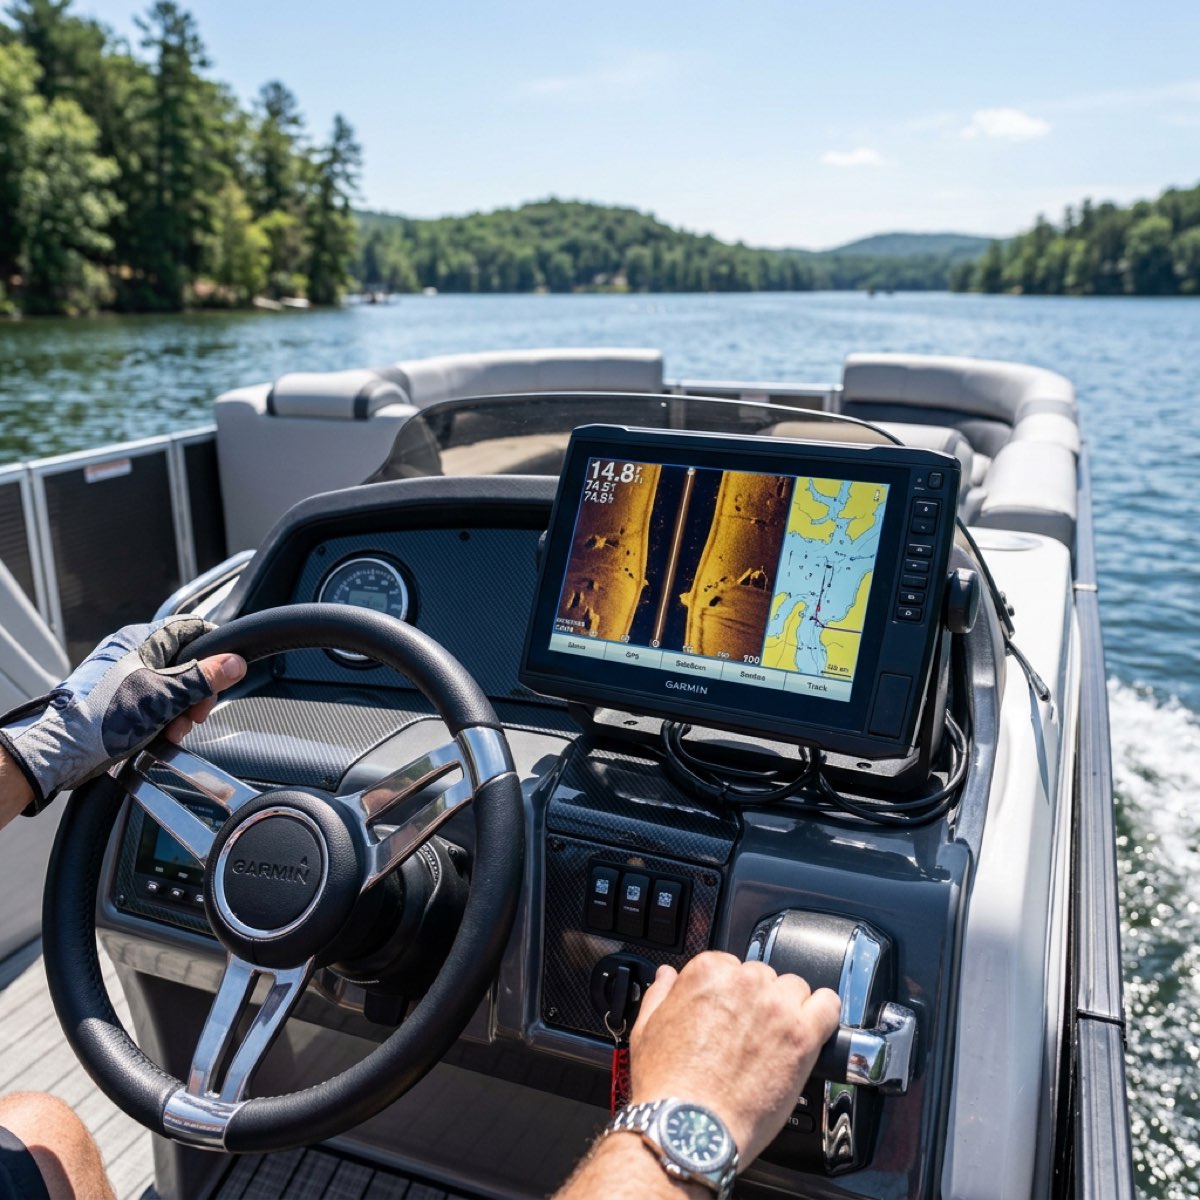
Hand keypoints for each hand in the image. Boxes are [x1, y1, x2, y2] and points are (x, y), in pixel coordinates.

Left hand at [0, 618, 246, 810]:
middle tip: (196, 715)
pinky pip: (153, 700)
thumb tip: (235, 663)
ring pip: (171, 685)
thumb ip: (204, 678)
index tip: (225, 675)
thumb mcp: (164, 697)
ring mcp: (123, 674)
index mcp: (142, 639)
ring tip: (173, 731)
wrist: (60, 750)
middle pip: (185, 662)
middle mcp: (132, 651)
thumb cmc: (101, 718)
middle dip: (196, 692)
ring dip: (180, 710)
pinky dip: (162, 718)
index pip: (193, 630)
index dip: (215, 653)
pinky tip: (159, 734)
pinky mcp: (117, 696)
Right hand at [628, 951, 840, 1165]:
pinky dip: (824, 1015)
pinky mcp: (802, 1036)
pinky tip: (813, 1031)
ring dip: (788, 1009)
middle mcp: (745, 982)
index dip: (730, 993)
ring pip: (795, 990)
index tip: (730, 1013)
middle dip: (758, 1002)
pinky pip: (828, 1007)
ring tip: (777, 1041)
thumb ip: (661, 993)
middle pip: (764, 978)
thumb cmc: (667, 1085)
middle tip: (749, 1035)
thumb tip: (668, 975)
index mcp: (707, 973)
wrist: (690, 1128)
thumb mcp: (646, 1029)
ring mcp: (776, 1008)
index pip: (731, 966)